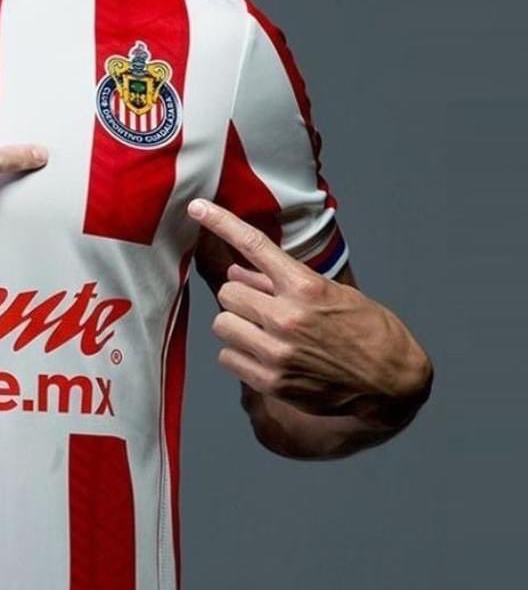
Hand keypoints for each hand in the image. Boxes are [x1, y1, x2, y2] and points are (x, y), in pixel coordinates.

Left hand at [188, 198, 431, 420]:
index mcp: (305, 287)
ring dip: (238, 325)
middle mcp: (288, 317)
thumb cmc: (365, 328)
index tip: (197, 207)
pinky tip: (265, 355)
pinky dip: (240, 355)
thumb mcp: (330, 291)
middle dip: (240, 297)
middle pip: (227, 292)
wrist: (392, 381)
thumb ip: (278, 282)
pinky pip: (228, 358)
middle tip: (262, 306)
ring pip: (222, 324)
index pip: (254, 245)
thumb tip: (236, 273)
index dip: (221, 222)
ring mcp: (278, 352)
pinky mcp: (273, 382)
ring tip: (265, 332)